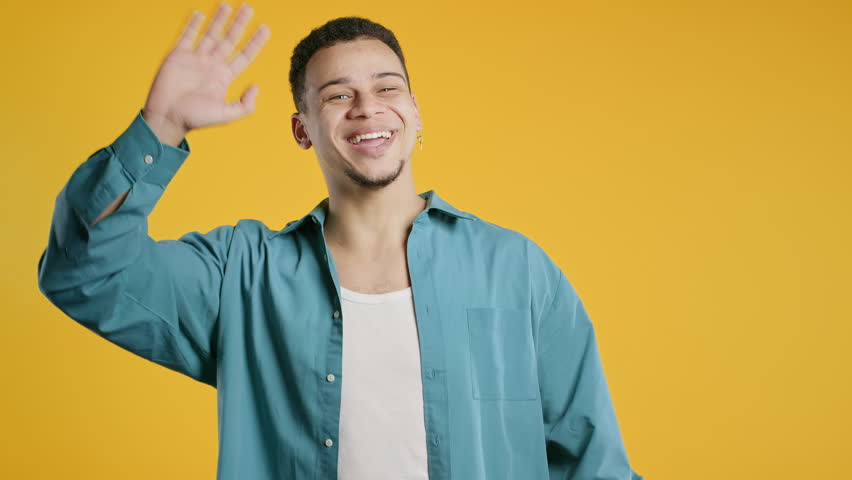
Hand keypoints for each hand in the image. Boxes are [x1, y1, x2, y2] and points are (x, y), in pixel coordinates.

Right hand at [142, 2, 270, 143]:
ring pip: (211, 34)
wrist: (168, 117)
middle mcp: (212, 65)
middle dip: (239, 24)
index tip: (265, 29)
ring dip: (219, 20)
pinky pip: (188, 36)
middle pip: (230, 40)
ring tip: (227, 5)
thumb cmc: (195, 119)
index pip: (244, 55)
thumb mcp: (226, 115)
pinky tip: (200, 14)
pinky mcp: (178, 55)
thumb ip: (245, 105)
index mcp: (224, 77)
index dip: (255, 42)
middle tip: (249, 8)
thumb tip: (256, 87)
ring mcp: (196, 59)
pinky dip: (194, 24)